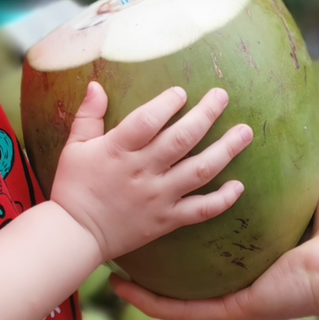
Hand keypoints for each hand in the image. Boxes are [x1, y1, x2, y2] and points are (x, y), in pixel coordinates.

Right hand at [50, 81, 251, 263]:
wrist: (75, 235)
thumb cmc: (74, 187)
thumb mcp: (75, 147)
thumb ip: (88, 115)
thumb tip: (96, 84)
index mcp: (118, 151)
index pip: (147, 121)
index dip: (167, 104)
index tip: (181, 92)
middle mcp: (142, 172)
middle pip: (181, 140)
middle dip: (206, 115)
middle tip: (222, 96)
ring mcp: (158, 197)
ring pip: (198, 171)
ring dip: (225, 150)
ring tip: (244, 132)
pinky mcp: (166, 220)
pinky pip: (200, 210)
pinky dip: (222, 200)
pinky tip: (238, 185)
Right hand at [111, 157, 318, 319]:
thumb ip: (301, 158)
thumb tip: (288, 125)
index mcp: (271, 256)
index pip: (221, 250)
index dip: (190, 229)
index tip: (160, 208)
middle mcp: (254, 281)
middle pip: (197, 278)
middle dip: (160, 266)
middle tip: (128, 239)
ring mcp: (245, 299)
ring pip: (183, 302)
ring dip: (147, 292)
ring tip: (113, 273)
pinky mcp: (242, 309)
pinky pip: (187, 312)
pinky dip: (154, 304)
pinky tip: (123, 289)